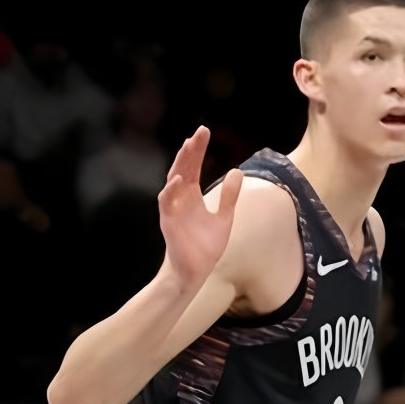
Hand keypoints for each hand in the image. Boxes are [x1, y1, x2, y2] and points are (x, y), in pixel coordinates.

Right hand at [157, 127, 243, 285]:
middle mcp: (180, 199)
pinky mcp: (169, 223)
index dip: (197, 150)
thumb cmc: (205, 245)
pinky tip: (180, 180)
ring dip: (180, 164)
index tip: (204, 132)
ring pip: (173, 181)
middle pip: (183, 169)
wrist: (194, 271)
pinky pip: (167, 203)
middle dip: (190, 151)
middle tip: (199, 133)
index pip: (193, 167)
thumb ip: (229, 196)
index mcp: (192, 196)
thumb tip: (237, 171)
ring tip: (189, 148)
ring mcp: (173, 209)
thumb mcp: (224, 217)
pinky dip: (171, 191)